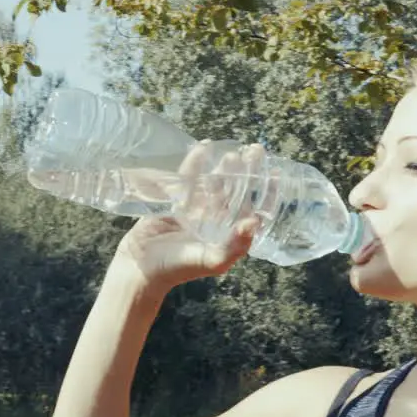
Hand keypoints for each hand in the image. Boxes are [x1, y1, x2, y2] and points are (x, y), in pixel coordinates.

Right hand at [110, 141, 265, 290]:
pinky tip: (203, 147)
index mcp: (229, 235)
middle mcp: (216, 221)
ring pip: (215, 183)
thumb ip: (235, 246)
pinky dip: (195, 163)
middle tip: (255, 150)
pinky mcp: (176, 202)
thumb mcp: (212, 261)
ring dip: (224, 167)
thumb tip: (255, 222)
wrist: (141, 268)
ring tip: (233, 152)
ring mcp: (196, 210)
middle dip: (247, 172)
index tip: (275, 172)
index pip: (254, 209)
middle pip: (236, 191)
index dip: (266, 192)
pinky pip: (188, 179)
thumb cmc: (178, 268)